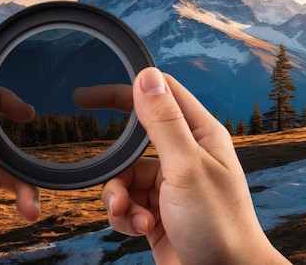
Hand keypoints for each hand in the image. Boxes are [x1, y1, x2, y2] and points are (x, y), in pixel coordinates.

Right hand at [99, 68, 287, 263]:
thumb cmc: (219, 226)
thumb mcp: (186, 168)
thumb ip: (164, 123)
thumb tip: (146, 77)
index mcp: (199, 135)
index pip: (159, 94)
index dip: (123, 91)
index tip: (86, 98)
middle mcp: (184, 155)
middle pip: (133, 142)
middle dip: (116, 163)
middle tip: (98, 171)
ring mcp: (170, 185)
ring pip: (125, 177)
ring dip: (120, 198)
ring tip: (133, 216)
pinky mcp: (157, 211)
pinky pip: (127, 203)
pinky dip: (126, 216)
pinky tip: (140, 228)